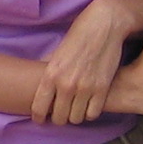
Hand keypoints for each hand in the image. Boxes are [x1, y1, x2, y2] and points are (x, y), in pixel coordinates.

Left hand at [31, 0, 133, 125]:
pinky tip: (88, 105)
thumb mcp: (57, 52)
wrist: (104, 24)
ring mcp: (85, 88)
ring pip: (76, 119)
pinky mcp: (102, 88)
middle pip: (59, 118)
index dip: (38, 117)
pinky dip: (90, 112)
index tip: (40, 118)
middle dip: (58, 118)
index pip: (39, 108)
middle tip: (61, 113)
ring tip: (75, 109)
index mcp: (51, 74)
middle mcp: (66, 84)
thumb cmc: (78, 35)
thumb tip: (39, 84)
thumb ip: (49, 70)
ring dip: (75, 116)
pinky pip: (93, 113)